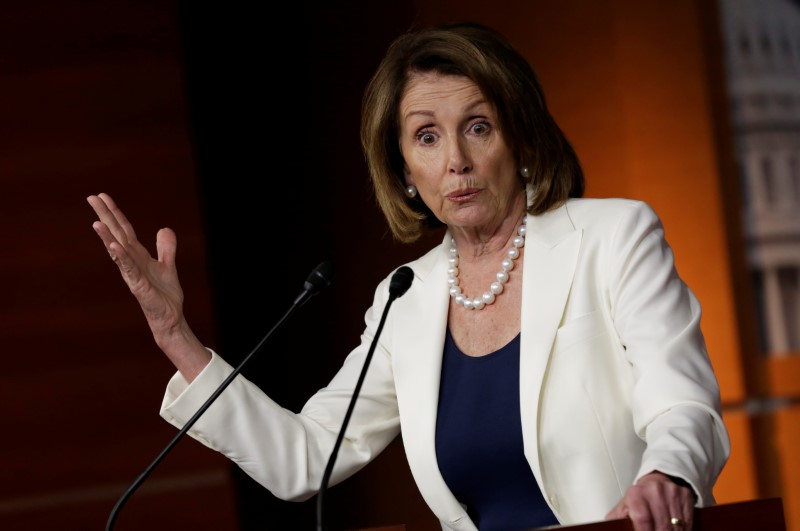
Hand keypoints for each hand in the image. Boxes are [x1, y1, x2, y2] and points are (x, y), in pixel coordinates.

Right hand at [87, 193, 209, 379]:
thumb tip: (164, 228)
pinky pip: (129, 269)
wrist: (170, 317)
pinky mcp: (139, 286)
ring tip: (97, 222)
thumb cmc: (164, 295)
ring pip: (118, 251)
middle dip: (105, 216)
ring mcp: (133, 274)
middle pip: (116, 234)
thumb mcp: (167, 265)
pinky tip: (114, 246)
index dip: (115, 212)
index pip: (124, 229)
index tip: (102, 196)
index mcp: (137, 255)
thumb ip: (166, 248)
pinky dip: (121, 257)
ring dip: (107, 236)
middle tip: (91, 197)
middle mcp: (131, 262)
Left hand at [606, 471, 694, 530]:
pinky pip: (687, 522)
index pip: (642, 519)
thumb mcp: (626, 504)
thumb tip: (612, 528)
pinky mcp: (685, 497)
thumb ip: (618, 518)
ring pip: (676, 526)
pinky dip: (683, 530)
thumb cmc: (640, 496)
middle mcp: (655, 491)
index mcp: (636, 493)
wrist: (659, 478)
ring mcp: (672, 493)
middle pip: (661, 526)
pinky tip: (675, 530)